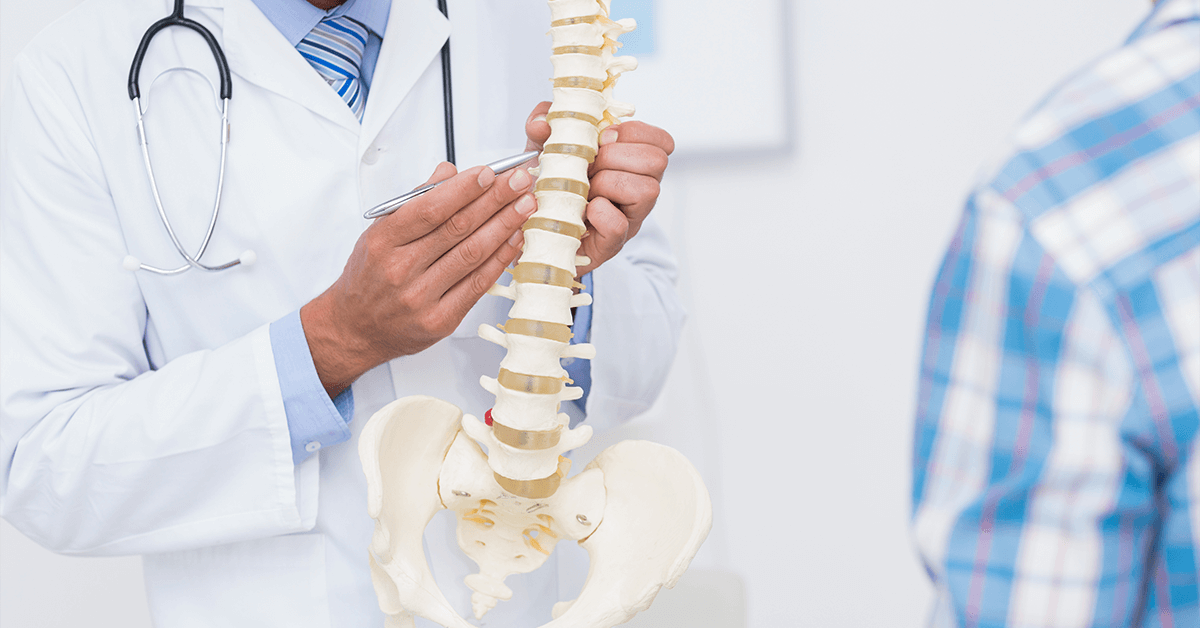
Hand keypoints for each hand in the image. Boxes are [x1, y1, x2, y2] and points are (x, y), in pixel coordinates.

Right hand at [301, 163, 536, 396]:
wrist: (354, 329)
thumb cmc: (369, 277)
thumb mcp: (379, 233)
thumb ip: (415, 202)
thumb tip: (449, 172)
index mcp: (383, 241)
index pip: (430, 209)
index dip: (464, 189)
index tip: (489, 173)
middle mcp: (401, 269)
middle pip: (457, 228)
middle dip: (495, 200)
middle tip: (520, 181)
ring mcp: (421, 298)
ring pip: (472, 254)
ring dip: (504, 226)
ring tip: (526, 205)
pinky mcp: (441, 321)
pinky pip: (478, 285)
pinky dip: (500, 260)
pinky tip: (515, 240)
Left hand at [524, 102, 674, 275]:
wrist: (536, 230)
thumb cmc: (551, 189)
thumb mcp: (545, 150)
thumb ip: (543, 127)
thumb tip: (541, 123)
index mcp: (632, 164)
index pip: (661, 141)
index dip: (632, 132)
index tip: (603, 138)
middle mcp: (640, 190)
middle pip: (657, 160)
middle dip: (616, 156)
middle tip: (589, 167)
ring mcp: (630, 218)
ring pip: (647, 190)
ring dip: (608, 183)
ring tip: (586, 190)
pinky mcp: (612, 243)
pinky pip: (618, 224)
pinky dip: (599, 213)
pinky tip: (584, 211)